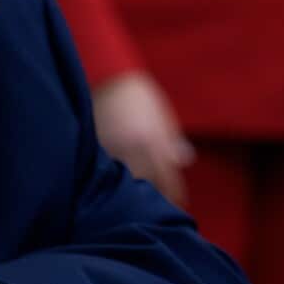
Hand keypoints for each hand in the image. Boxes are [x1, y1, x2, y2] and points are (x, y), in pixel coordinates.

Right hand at [93, 72, 194, 205]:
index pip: (169, 178)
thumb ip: (172, 139)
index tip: (178, 203)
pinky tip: (113, 182)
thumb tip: (186, 158)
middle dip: (152, 196)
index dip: (174, 193)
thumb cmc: (140, 96)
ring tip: (133, 200)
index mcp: (156, 141)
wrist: (111, 76)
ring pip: (125, 179)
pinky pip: (106, 168)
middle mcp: (137, 147)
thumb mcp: (162, 115)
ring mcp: (115, 147)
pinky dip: (111, 177)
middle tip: (155, 207)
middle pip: (147, 184)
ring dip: (130, 189)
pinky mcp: (97, 144)